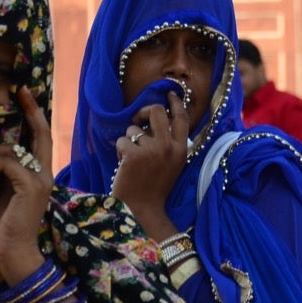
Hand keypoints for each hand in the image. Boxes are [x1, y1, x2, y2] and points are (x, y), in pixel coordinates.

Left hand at [0, 86, 52, 283]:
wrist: (14, 252)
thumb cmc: (5, 225)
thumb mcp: (3, 191)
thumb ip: (4, 172)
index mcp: (39, 174)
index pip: (40, 139)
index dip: (34, 115)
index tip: (24, 93)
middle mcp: (45, 174)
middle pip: (40, 134)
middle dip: (30, 111)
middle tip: (19, 90)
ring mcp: (39, 181)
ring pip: (13, 150)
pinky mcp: (30, 188)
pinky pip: (8, 163)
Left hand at [112, 91, 188, 240]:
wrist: (143, 209)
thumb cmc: (155, 187)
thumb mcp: (172, 164)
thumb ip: (170, 144)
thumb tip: (157, 120)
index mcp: (182, 150)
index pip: (181, 118)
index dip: (175, 102)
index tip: (168, 93)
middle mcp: (169, 147)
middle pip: (157, 111)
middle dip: (144, 111)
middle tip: (138, 118)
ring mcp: (151, 150)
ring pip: (134, 128)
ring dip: (129, 140)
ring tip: (132, 160)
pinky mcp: (133, 154)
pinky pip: (122, 140)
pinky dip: (120, 152)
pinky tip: (124, 166)